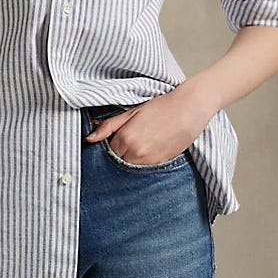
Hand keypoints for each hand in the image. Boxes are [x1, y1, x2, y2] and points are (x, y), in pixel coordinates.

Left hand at [84, 87, 215, 164]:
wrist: (188, 109)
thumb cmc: (161, 107)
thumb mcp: (131, 112)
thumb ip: (108, 126)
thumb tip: (89, 139)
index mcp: (125, 138)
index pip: (107, 151)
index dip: (110, 144)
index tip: (115, 139)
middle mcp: (135, 153)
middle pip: (117, 162)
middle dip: (119, 154)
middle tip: (128, 141)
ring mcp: (149, 161)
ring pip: (130, 167)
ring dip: (130, 159)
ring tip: (141, 143)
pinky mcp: (161, 164)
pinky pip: (144, 169)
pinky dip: (143, 162)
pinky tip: (150, 148)